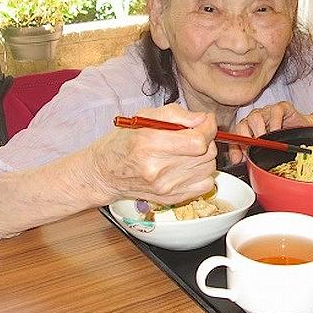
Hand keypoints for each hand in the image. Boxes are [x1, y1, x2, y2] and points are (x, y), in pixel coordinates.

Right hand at [87, 104, 217, 204]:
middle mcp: (158, 168)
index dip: (208, 128)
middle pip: (207, 155)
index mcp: (150, 143)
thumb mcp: (144, 116)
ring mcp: (165, 187)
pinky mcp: (170, 198)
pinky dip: (202, 174)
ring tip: (188, 151)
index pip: (198, 140)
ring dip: (204, 157)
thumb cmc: (123, 142)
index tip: (206, 123)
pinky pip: (204, 186)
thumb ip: (176, 114)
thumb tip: (203, 119)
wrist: (104, 173)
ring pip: (208, 169)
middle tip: (194, 135)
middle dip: (206, 140)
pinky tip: (188, 167)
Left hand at [228, 101, 310, 163]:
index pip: (236, 135)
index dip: (236, 147)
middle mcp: (255, 118)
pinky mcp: (281, 107)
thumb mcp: (265, 150)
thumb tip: (238, 161)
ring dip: (259, 132)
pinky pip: (274, 112)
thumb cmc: (285, 140)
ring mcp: (266, 111)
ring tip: (266, 142)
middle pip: (242, 124)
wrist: (304, 131)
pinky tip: (278, 132)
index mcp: (249, 128)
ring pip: (255, 117)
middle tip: (253, 150)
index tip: (238, 159)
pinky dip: (275, 123)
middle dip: (246, 139)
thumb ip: (250, 154)